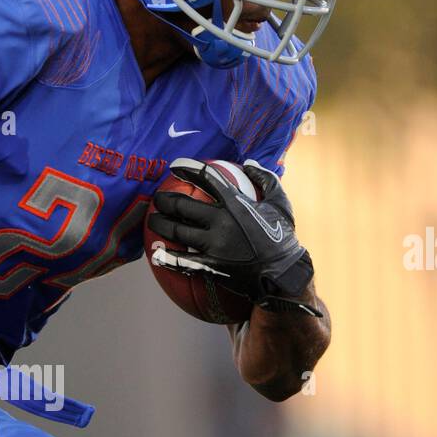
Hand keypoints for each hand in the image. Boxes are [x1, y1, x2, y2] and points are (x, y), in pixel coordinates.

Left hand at [148, 158, 319, 314]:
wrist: (283, 273)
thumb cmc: (283, 238)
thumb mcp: (281, 203)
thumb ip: (265, 179)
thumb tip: (248, 163)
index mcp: (236, 203)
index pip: (206, 179)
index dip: (188, 169)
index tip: (174, 166)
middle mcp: (221, 221)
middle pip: (183, 205)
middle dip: (164, 200)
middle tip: (157, 199)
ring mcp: (214, 244)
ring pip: (177, 231)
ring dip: (160, 224)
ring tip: (152, 221)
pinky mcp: (210, 266)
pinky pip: (183, 261)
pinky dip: (167, 257)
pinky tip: (155, 254)